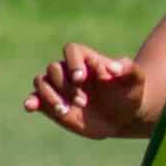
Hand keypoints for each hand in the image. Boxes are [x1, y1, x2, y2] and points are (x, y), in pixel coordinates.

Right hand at [25, 44, 146, 139]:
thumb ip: (128, 69)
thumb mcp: (135, 80)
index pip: (72, 50)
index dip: (73, 62)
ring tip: (64, 110)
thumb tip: (114, 66)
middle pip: (54, 68)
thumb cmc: (129, 93)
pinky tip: (30, 107)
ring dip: (49, 95)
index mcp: (86, 59)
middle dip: (66, 86)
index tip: (81, 78)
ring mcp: (58, 87)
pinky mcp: (50, 103)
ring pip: (41, 81)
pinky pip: (35, 98)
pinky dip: (31, 101)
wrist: (122, 115)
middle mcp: (68, 70)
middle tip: (83, 102)